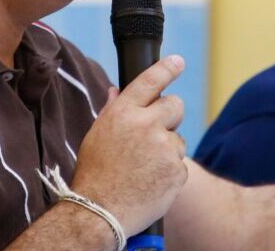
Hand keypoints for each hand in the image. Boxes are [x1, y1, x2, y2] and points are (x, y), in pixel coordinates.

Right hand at [69, 55, 187, 235]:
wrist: (100, 211)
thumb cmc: (94, 173)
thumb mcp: (97, 136)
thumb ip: (112, 111)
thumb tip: (118, 90)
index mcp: (123, 112)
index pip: (150, 81)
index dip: (166, 69)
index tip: (178, 61)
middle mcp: (145, 124)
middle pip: (175, 106)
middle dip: (170, 116)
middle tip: (157, 133)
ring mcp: (164, 147)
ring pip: (178, 139)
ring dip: (167, 150)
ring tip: (144, 168)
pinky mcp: (177, 169)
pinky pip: (180, 164)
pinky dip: (169, 172)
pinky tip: (151, 181)